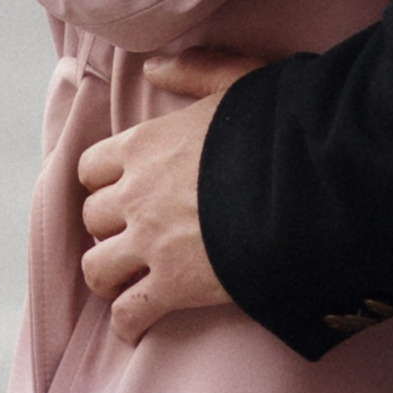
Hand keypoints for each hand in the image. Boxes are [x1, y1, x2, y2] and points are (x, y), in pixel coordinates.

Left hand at [78, 53, 260, 343]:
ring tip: (125, 281)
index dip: (102, 182)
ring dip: (108, 275)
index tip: (119, 191)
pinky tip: (136, 325)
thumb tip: (153, 67)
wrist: (301, 185)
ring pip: (97, 267)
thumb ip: (195, 71)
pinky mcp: (172, 285)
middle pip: (91, 217)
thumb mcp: (238, 83)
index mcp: (145, 145)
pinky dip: (127, 322)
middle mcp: (136, 194)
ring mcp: (150, 242)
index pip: (91, 167)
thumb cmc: (274, 132)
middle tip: (129, 236)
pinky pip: (128, 312)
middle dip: (106, 228)